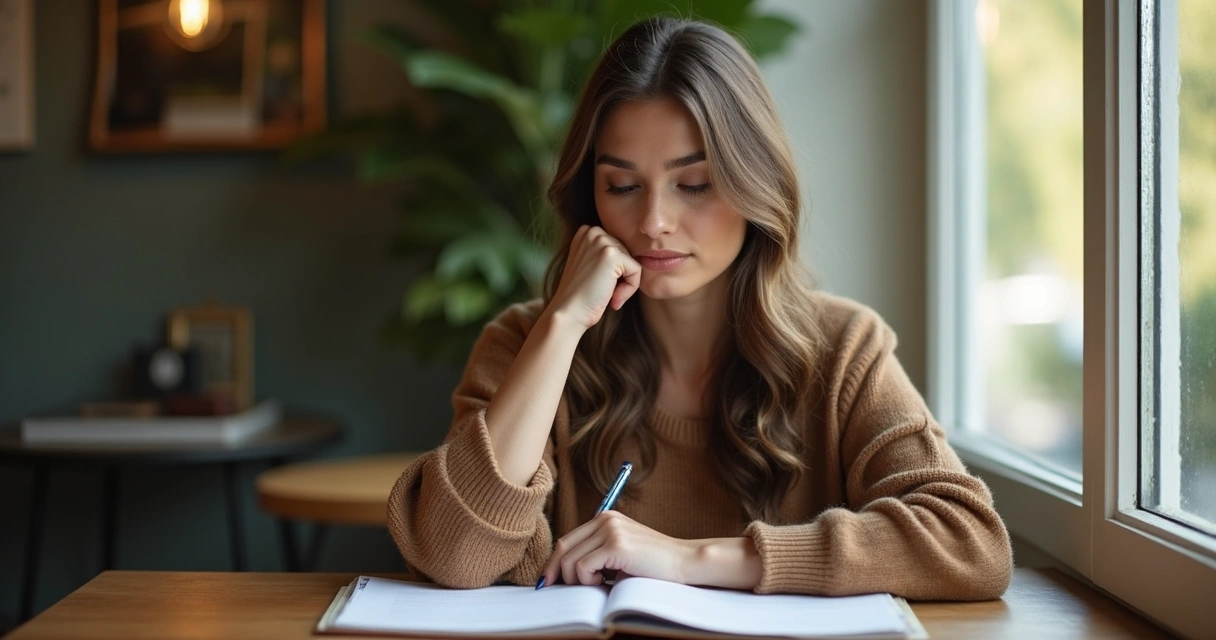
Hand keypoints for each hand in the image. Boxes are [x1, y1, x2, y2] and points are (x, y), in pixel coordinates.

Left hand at [540, 511, 695, 586]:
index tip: (548, 580)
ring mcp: (610, 530)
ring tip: (598, 584)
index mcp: (605, 518)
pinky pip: (584, 567)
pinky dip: (588, 580)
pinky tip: (605, 582)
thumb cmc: (653, 564)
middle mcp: (605, 519)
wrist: (684, 562)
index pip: (567, 539)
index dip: (553, 562)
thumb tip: (563, 571)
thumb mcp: (620, 553)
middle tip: (553, 589)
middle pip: (563, 547)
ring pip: (571, 560)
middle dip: (555, 572)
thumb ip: (596, 553)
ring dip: (578, 580)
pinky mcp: (616, 544)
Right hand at [547, 225, 641, 330]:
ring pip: (632, 263)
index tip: (598, 284)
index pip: (617, 248)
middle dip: (620, 277)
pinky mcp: (612, 255)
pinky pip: (636, 271)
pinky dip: (630, 289)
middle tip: (602, 292)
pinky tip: (612, 298)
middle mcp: (592, 232)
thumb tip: (636, 254)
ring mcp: (602, 241)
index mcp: (586, 231)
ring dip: (625, 284)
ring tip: (606, 294)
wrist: (568, 312)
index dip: (613, 271)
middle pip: (626, 254)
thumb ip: (605, 254)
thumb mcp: (589, 264)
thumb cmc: (580, 295)